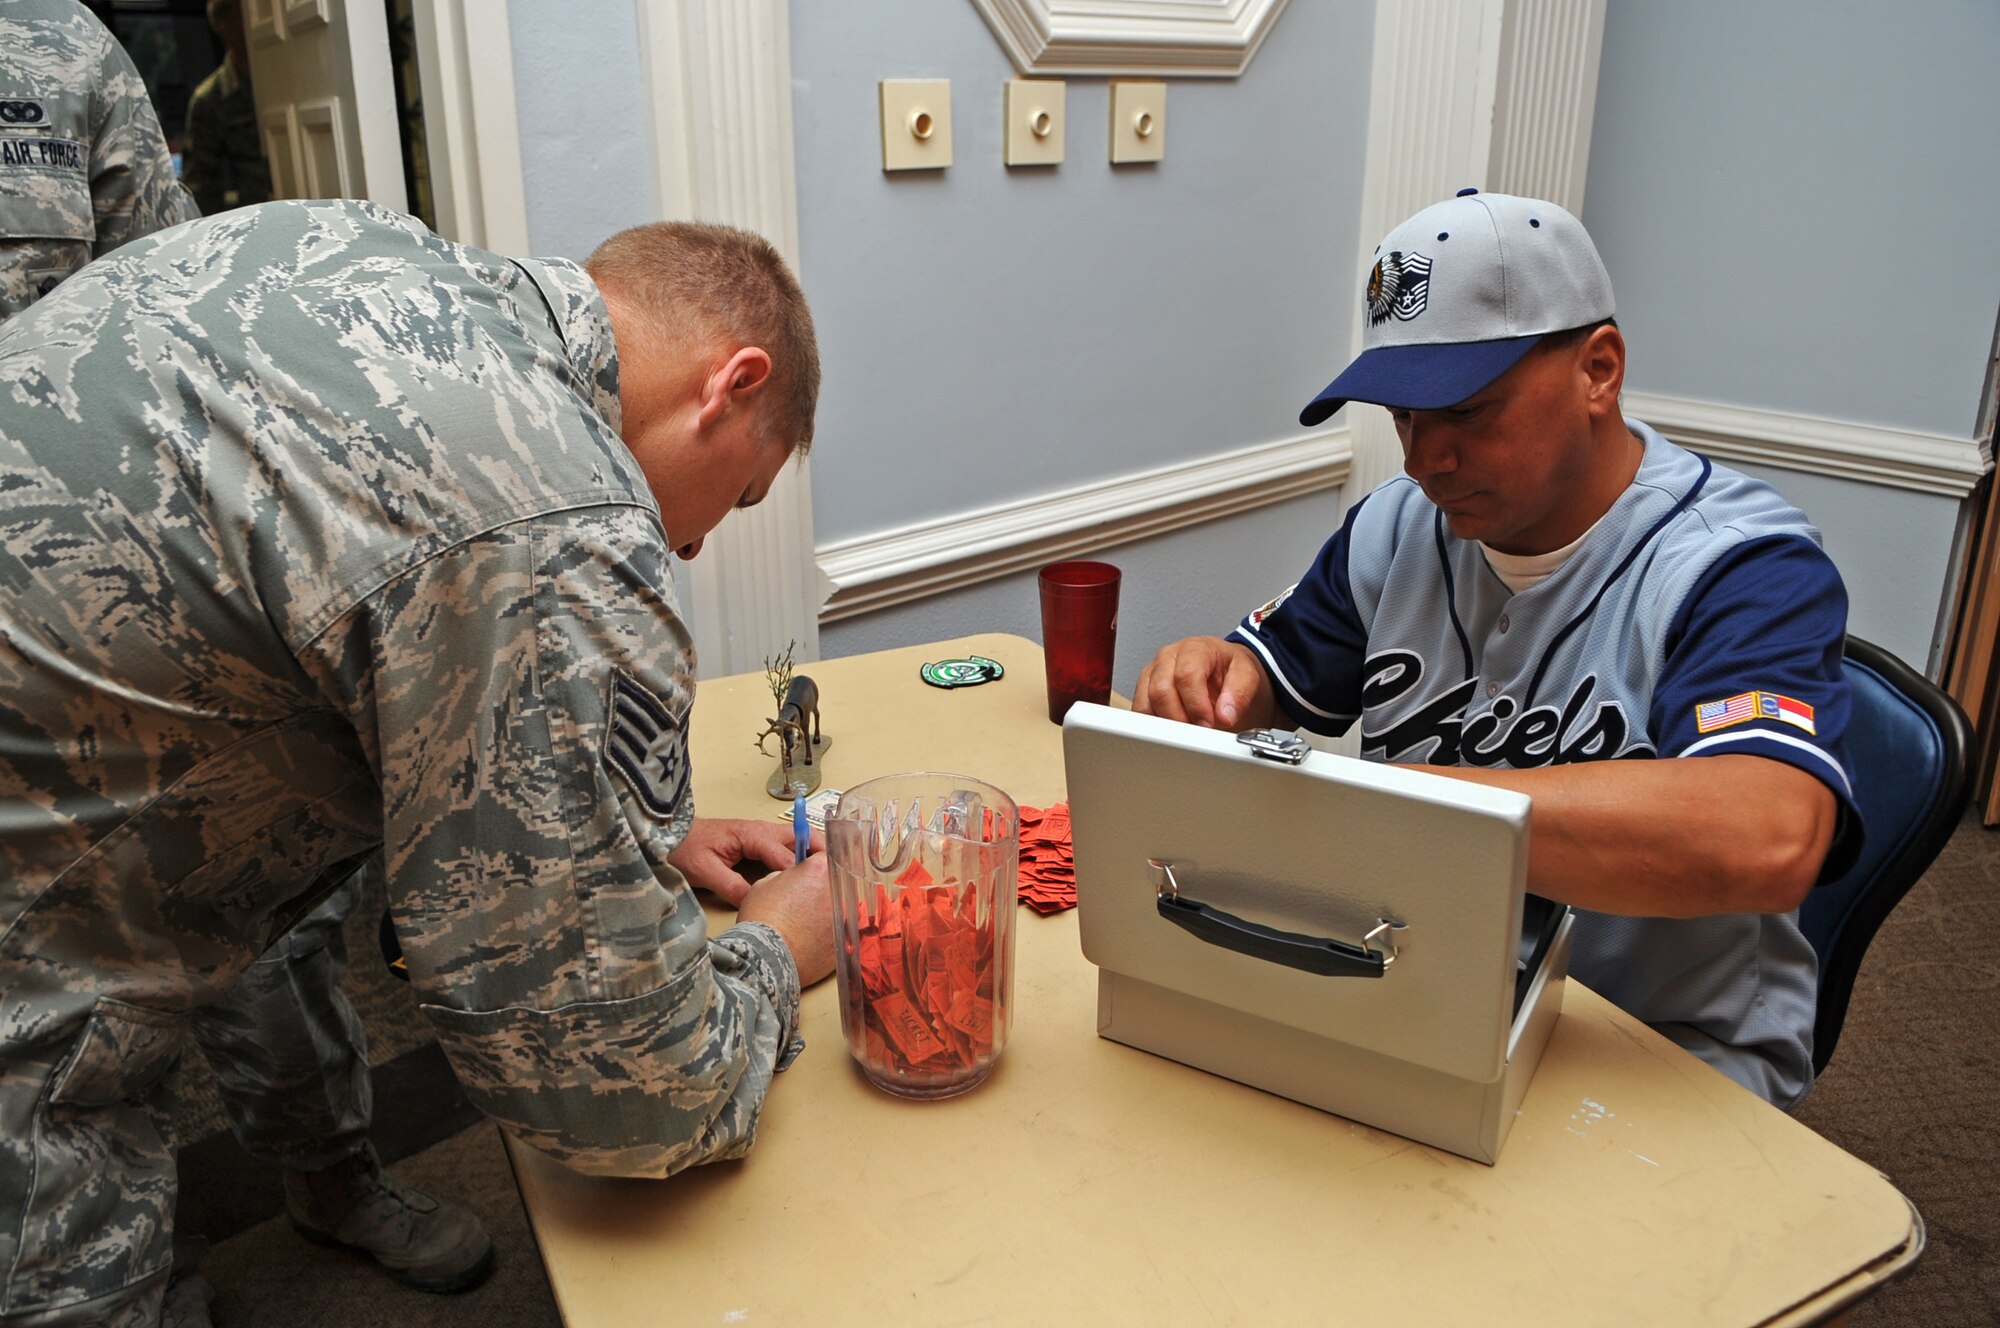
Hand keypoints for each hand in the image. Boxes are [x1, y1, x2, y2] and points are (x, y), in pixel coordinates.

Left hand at [669, 816, 822, 907]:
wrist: (669, 834)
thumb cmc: (685, 848)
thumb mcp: (705, 871)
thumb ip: (732, 886)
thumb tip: (758, 902)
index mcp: (752, 835)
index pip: (785, 855)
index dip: (801, 874)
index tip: (817, 891)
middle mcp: (762, 831)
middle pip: (803, 838)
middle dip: (823, 854)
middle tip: (840, 876)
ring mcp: (762, 835)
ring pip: (800, 841)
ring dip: (816, 855)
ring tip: (832, 877)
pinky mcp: (760, 842)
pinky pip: (789, 847)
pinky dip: (805, 857)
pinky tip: (810, 875)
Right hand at [737, 852, 834, 985]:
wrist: (768, 957)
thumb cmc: (762, 920)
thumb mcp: (764, 884)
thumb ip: (784, 876)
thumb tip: (790, 880)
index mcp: (820, 870)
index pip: (827, 856)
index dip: (817, 863)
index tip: (812, 869)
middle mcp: (838, 891)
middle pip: (837, 883)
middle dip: (824, 888)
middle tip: (807, 898)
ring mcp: (846, 916)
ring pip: (842, 908)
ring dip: (828, 911)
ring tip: (809, 922)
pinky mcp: (848, 940)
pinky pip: (843, 930)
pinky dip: (831, 933)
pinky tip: (815, 938)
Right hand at [1132, 636, 1274, 729]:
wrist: (1219, 667)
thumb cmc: (1228, 668)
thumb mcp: (1246, 675)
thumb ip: (1239, 694)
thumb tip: (1226, 715)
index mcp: (1194, 648)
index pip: (1186, 675)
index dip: (1196, 705)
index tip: (1207, 724)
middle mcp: (1168, 656)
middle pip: (1161, 691)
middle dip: (1179, 718)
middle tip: (1197, 732)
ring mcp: (1152, 671)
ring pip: (1145, 702)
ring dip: (1165, 724)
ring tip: (1186, 731)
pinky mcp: (1143, 687)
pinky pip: (1139, 710)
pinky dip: (1153, 725)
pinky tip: (1171, 729)